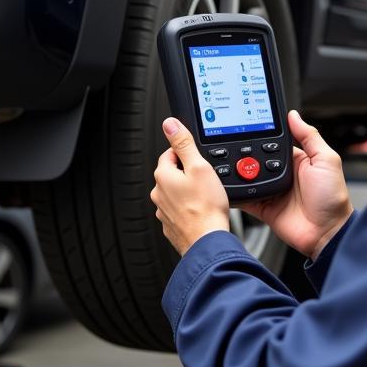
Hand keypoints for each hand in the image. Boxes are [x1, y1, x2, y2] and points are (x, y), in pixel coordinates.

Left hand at [151, 118, 229, 255]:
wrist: (208, 242)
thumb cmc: (206, 208)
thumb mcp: (199, 167)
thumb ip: (183, 144)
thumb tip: (170, 124)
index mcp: (163, 176)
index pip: (169, 154)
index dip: (186, 154)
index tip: (198, 160)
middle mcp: (158, 194)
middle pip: (173, 174)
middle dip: (188, 174)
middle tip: (206, 180)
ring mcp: (163, 212)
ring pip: (176, 194)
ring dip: (188, 193)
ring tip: (206, 197)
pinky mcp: (171, 226)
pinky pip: (179, 211)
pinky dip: (189, 210)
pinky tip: (202, 211)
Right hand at [240, 110, 352, 259]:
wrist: (327, 233)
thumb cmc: (332, 199)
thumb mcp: (327, 160)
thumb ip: (309, 136)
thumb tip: (294, 115)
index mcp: (296, 160)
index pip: (273, 142)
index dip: (262, 136)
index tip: (246, 126)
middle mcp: (282, 174)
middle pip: (257, 159)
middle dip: (245, 154)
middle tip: (232, 146)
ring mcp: (272, 191)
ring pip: (248, 176)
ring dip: (239, 171)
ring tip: (227, 164)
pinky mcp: (263, 208)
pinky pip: (244, 198)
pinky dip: (235, 192)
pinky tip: (227, 185)